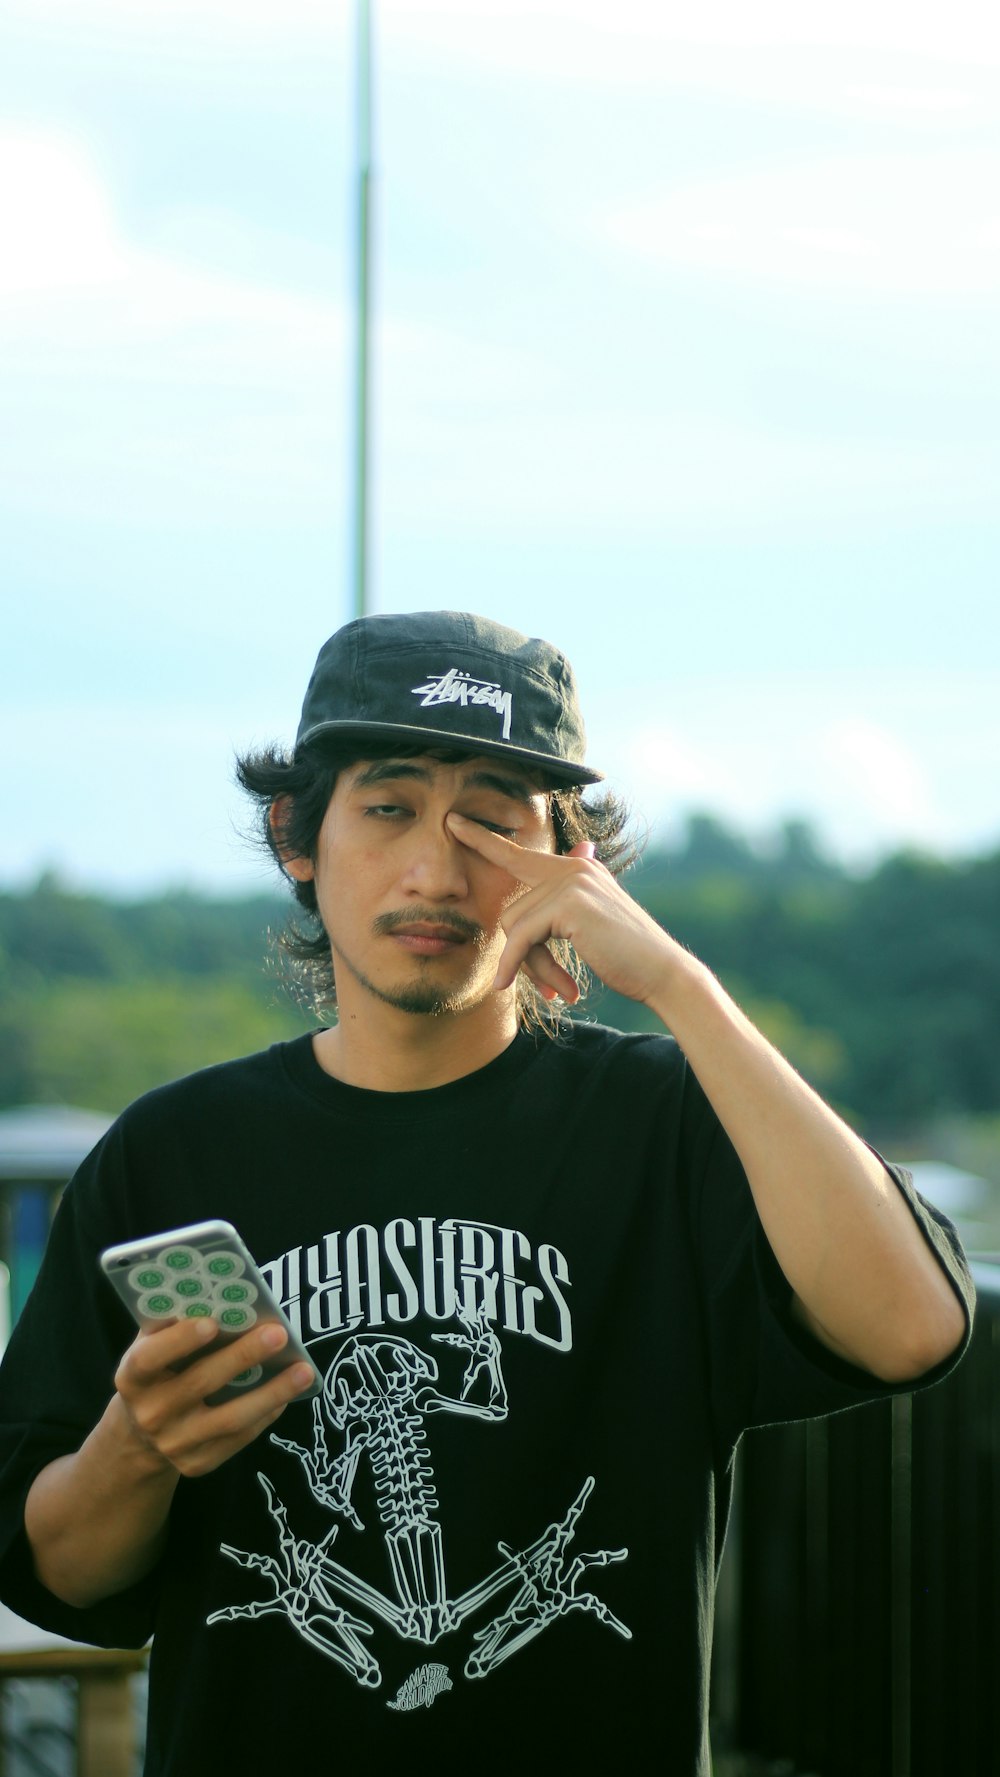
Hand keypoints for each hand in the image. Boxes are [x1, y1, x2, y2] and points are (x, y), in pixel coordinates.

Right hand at [114, 1316, 315, 1479]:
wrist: (140, 1435)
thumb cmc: (158, 1372)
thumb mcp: (151, 1348)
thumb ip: (175, 1323)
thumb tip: (220, 1293)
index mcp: (132, 1377)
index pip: (150, 1359)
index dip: (179, 1341)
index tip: (212, 1323)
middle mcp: (150, 1413)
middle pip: (200, 1383)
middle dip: (242, 1356)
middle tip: (279, 1334)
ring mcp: (174, 1444)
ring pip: (229, 1418)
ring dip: (271, 1392)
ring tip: (303, 1370)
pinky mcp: (196, 1464)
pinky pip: (239, 1438)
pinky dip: (266, 1414)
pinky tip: (287, 1394)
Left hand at [446, 812, 682, 1008]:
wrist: (662, 973)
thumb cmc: (627, 956)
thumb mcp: (591, 926)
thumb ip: (562, 906)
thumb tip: (562, 876)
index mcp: (578, 868)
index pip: (520, 855)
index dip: (484, 840)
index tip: (453, 822)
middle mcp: (575, 866)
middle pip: (514, 911)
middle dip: (524, 956)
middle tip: (550, 988)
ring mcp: (572, 882)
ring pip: (516, 928)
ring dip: (531, 967)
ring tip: (560, 989)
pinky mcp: (568, 904)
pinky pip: (521, 938)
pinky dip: (514, 965)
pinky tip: (508, 984)